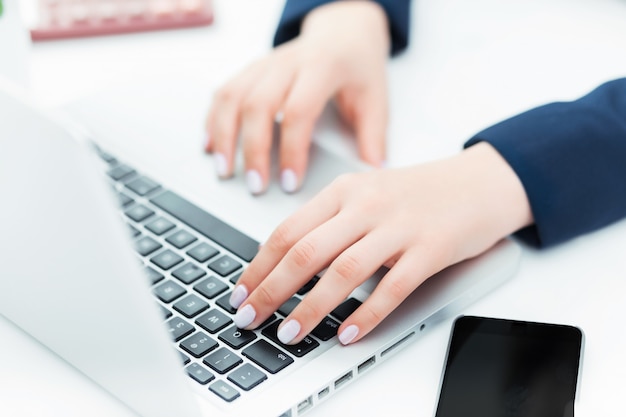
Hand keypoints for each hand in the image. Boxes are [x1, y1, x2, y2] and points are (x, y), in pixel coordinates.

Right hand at [205, 1, 389, 193]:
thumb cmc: (358, 67)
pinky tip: (210, 145)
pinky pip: (224, 91)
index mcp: (322, 67)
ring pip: (233, 96)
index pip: (299, 111)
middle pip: (258, 105)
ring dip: (224, 136)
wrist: (343, 32)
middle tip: (256, 186)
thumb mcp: (376, 97)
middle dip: (253, 150)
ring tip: (224, 171)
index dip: (291, 150)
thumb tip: (373, 172)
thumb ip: (374, 136)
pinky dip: (213, 119)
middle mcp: (289, 62)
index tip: (290, 182)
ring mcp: (266, 64)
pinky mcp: (252, 69)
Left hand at [228, 143, 532, 344]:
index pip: (289, 230)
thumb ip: (329, 222)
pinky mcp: (430, 249)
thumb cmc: (417, 193)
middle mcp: (366, 205)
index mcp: (344, 190)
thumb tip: (285, 263)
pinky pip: (392, 287)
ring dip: (311, 307)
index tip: (241, 292)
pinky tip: (347, 333)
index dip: (259, 265)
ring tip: (289, 333)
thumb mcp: (365, 194)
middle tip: (250, 317)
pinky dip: (366, 314)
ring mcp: (399, 227)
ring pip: (344, 271)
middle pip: (306, 251)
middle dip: (271, 289)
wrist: (477, 182)